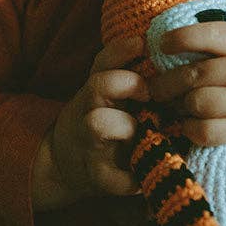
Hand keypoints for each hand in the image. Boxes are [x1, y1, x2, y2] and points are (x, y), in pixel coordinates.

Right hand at [32, 35, 149, 209]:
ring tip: (150, 134)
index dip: (121, 51)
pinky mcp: (98, 177)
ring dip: (125, 126)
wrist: (67, 164)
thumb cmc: (103, 121)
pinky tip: (148, 176)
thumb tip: (158, 44)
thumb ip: (127, 69)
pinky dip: (132, 181)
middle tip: (149, 93)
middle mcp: (90, 113)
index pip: (103, 61)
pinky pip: (114, 179)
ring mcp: (92, 144)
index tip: (142, 45)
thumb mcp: (105, 92)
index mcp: (95, 91)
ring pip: (98, 123)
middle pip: (98, 85)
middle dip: (125, 83)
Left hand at [148, 0, 225, 154]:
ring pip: (200, 105)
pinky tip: (189, 124)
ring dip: (179, 106)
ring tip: (171, 104)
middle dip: (167, 82)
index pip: (209, 34)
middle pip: (195, 75)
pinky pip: (211, 133)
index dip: (179, 38)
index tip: (161, 43)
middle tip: (154, 84)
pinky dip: (193, 130)